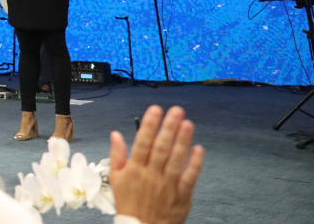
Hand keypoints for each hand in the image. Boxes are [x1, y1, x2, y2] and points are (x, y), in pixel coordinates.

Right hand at [109, 105, 204, 223]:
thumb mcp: (115, 179)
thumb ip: (116, 154)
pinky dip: (194, 163)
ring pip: (176, 159)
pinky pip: (189, 177)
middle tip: (176, 111)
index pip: (142, 143)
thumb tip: (115, 134)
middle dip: (169, 127)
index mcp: (134, 169)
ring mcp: (168, 184)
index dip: (149, 125)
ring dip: (182, 140)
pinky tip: (198, 148)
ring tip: (187, 123)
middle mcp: (151, 174)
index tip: (155, 110)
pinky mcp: (181, 195)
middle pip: (161, 148)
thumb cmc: (128, 203)